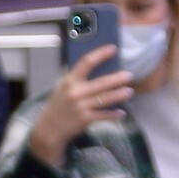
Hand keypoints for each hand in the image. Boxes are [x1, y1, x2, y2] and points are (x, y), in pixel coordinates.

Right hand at [26, 50, 132, 169]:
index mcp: (69, 81)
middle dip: (116, 79)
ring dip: (118, 95)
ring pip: (104, 99)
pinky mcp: (84, 120)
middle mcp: (75, 93)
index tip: (113, 49)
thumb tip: (97, 67)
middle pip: (100, 83)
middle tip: (129, 75)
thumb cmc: (58, 105)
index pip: (87, 62)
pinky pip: (102, 116)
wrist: (49, 128)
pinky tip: (121, 113)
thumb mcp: (62, 87)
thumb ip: (76, 78)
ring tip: (129, 91)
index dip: (101, 54)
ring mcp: (80, 107)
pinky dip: (112, 115)